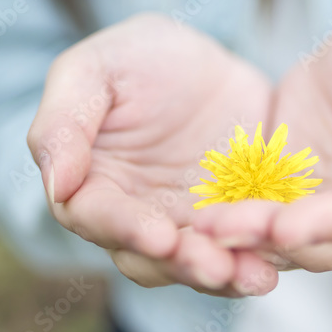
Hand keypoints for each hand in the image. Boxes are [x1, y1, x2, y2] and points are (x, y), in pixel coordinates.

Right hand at [28, 13, 277, 295]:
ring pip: (196, 265)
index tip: (160, 236)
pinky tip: (275, 267)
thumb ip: (64, 120)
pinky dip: (256, 262)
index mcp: (90, 184)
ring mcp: (185, 226)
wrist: (210, 60)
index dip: (125, 229)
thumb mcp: (95, 68)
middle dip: (183, 264)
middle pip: (148, 257)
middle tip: (215, 266)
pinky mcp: (231, 225)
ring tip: (254, 275)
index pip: (96, 217)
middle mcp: (134, 218)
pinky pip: (240, 252)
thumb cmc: (139, 57)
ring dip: (223, 275)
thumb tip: (56, 184)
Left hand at [193, 6, 331, 271]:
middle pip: (324, 244)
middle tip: (220, 228)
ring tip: (200, 226)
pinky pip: (254, 228)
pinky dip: (229, 227)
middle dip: (272, 237)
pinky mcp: (283, 211)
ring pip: (285, 244)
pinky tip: (194, 221)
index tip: (286, 224)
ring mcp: (324, 221)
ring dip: (243, 238)